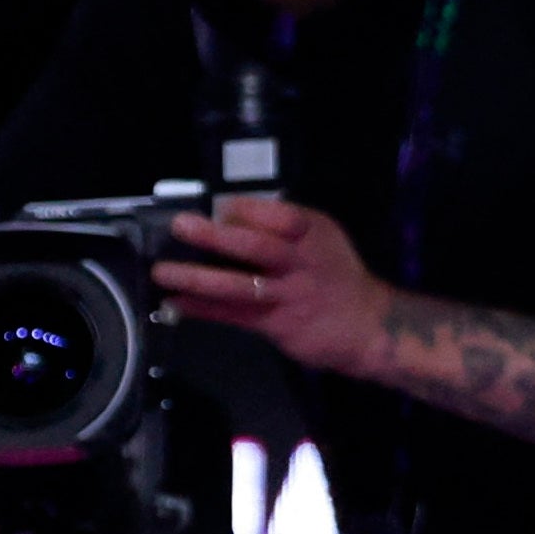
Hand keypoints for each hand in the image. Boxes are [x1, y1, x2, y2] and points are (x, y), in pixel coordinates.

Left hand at [152, 198, 395, 376]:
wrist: (371, 327)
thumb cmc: (336, 274)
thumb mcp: (322, 237)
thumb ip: (282, 224)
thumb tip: (229, 212)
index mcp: (311, 233)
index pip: (278, 215)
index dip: (246, 210)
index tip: (218, 206)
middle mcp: (300, 263)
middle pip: (256, 246)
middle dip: (214, 235)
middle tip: (180, 225)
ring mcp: (289, 296)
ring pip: (238, 286)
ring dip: (197, 278)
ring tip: (163, 272)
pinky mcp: (279, 325)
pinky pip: (235, 315)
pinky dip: (203, 309)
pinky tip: (176, 303)